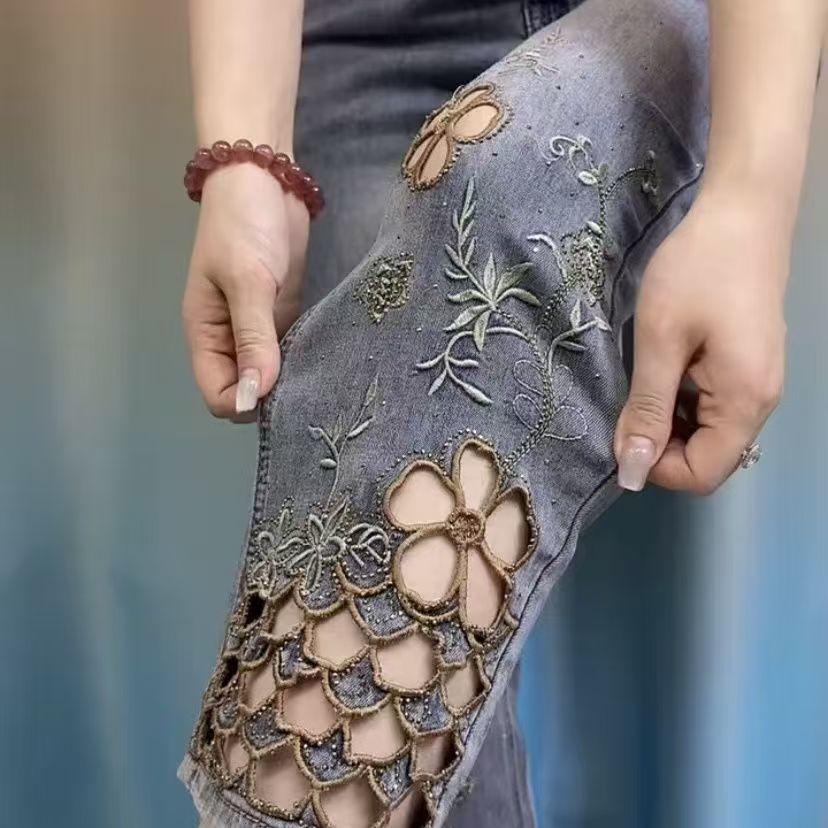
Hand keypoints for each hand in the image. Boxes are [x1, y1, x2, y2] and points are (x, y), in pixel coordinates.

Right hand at [182, 163, 308, 421]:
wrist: (264, 179)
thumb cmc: (245, 226)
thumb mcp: (248, 281)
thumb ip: (253, 338)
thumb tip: (254, 396)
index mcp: (206, 334)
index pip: (217, 393)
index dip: (244, 402)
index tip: (279, 395)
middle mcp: (229, 338)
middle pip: (245, 390)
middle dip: (270, 398)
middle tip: (309, 391)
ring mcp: (257, 328)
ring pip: (270, 375)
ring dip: (291, 382)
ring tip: (324, 383)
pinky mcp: (283, 315)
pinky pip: (290, 351)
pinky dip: (303, 360)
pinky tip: (328, 363)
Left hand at [614, 189, 787, 493]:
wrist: (742, 211)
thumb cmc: (697, 270)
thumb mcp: (660, 341)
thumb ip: (646, 409)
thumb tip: (631, 472)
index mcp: (745, 402)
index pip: (702, 475)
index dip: (655, 467)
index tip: (622, 432)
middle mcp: (760, 403)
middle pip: (707, 458)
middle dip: (659, 445)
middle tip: (626, 404)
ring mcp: (757, 384)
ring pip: (706, 434)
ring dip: (666, 421)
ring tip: (641, 381)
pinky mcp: (747, 367)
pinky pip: (711, 407)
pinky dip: (680, 401)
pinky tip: (661, 369)